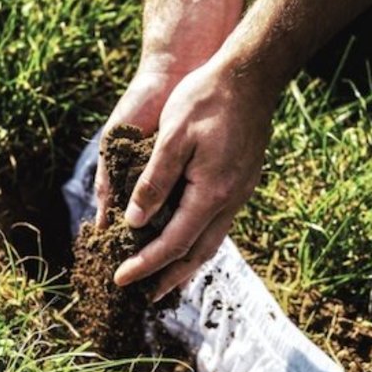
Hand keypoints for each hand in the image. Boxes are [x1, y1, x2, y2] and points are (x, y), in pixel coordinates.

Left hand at [112, 58, 275, 300]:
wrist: (251, 76)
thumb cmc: (206, 99)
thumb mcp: (172, 137)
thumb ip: (154, 182)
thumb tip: (134, 222)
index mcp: (210, 194)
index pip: (172, 244)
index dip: (145, 265)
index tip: (120, 280)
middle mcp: (229, 200)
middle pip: (197, 253)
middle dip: (169, 277)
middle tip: (145, 296)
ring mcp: (239, 192)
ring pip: (211, 241)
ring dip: (186, 262)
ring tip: (165, 277)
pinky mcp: (242, 181)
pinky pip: (218, 223)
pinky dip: (199, 240)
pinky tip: (188, 237)